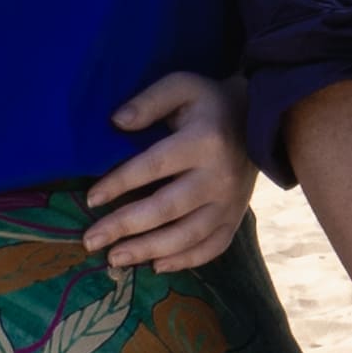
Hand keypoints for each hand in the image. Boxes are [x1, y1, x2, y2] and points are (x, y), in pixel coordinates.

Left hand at [85, 73, 252, 271]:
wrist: (260, 119)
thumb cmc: (209, 103)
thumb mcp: (182, 86)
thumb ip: (150, 101)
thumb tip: (117, 122)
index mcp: (205, 140)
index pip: (155, 166)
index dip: (120, 183)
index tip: (91, 198)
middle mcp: (219, 176)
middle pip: (167, 209)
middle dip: (125, 226)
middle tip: (91, 241)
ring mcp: (230, 202)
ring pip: (187, 236)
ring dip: (148, 250)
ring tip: (114, 258)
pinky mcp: (236, 218)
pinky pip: (211, 248)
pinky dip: (184, 261)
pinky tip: (156, 266)